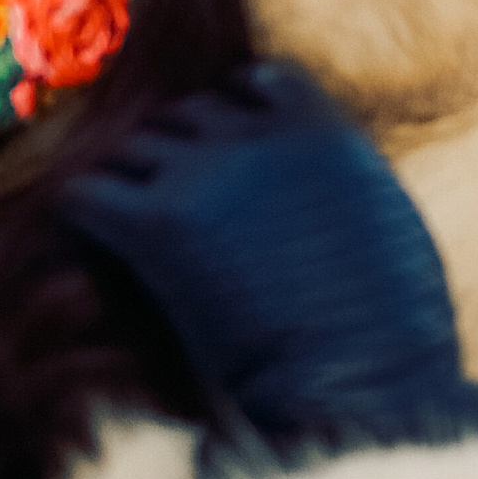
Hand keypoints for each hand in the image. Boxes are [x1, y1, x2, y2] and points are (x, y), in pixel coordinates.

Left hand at [61, 59, 477, 464]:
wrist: (362, 396)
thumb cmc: (396, 345)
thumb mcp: (392, 235)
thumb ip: (345, 190)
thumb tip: (320, 198)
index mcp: (326, 134)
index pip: (259, 81)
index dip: (234, 115)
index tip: (225, 155)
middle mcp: (259, 137)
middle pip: (186, 115)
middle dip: (176, 152)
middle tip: (170, 207)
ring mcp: (202, 175)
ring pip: (130, 147)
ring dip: (127, 181)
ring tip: (124, 229)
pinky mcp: (155, 225)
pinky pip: (85, 193)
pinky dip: (81, 215)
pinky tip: (90, 248)